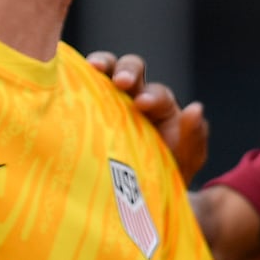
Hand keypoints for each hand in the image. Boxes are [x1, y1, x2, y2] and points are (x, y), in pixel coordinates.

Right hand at [86, 50, 207, 185]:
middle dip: (126, 70)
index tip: (143, 104)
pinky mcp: (86, 110)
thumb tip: (196, 108)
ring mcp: (108, 100)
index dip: (151, 95)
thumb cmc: (167, 172)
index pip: (157, 93)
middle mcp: (134, 96)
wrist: (142, 195)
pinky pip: (80, 89)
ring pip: (103, 72)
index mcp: (160, 106)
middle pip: (131, 69)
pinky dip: (74, 79)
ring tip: (91, 68)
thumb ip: (195, 136)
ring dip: (99, 64)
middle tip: (120, 82)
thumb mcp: (187, 159)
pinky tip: (64, 83)